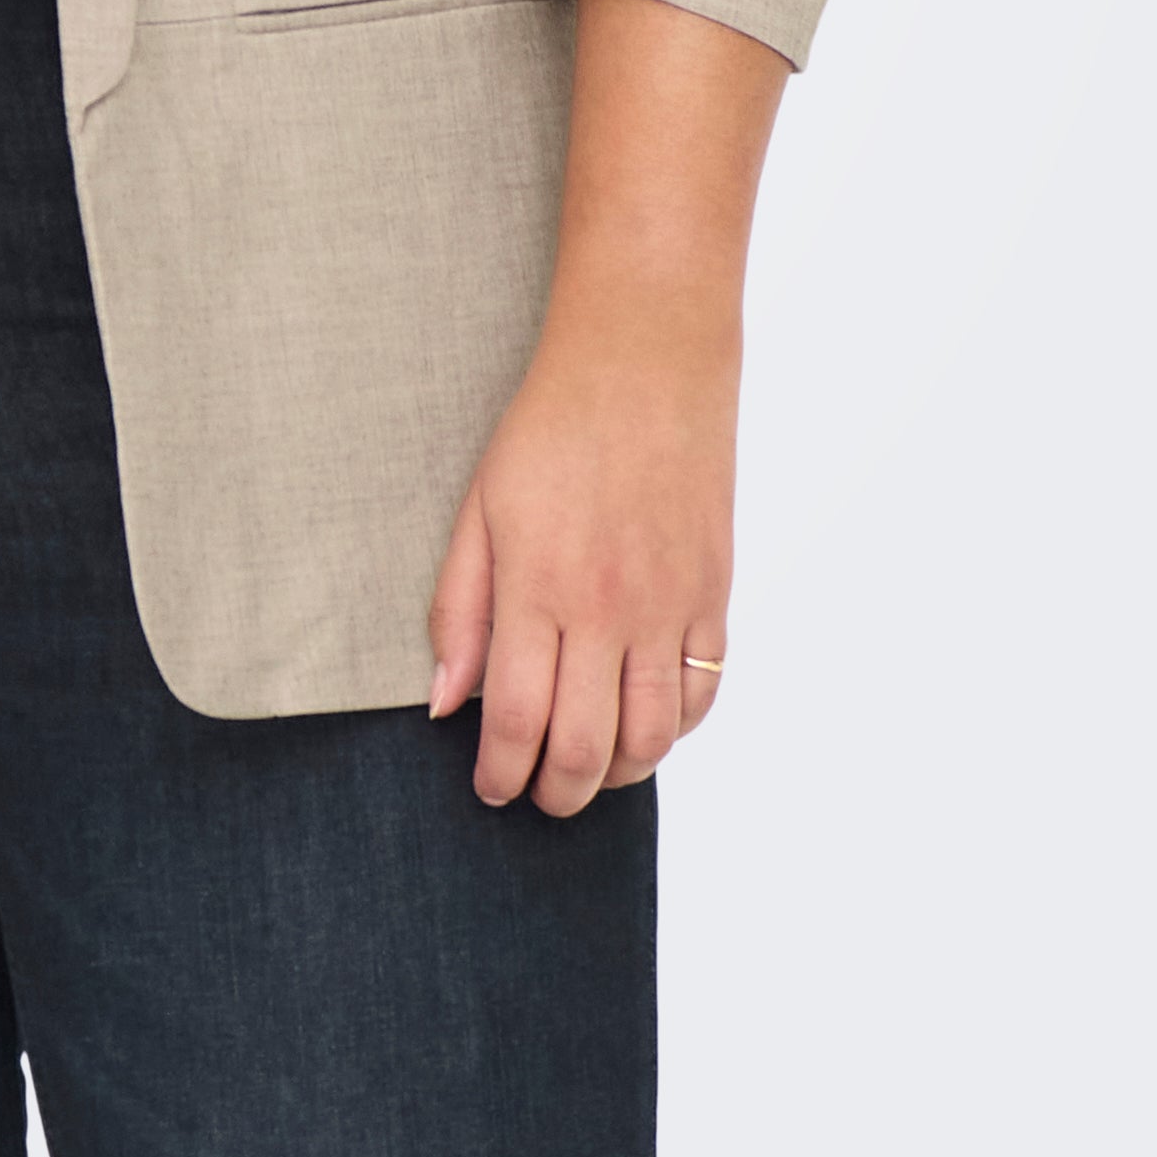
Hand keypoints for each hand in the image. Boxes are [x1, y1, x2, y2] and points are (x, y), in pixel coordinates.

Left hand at [424, 324, 734, 813]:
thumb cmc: (549, 429)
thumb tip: (443, 705)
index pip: (516, 720)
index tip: (489, 788)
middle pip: (586, 749)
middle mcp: (607, 608)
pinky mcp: (713, 595)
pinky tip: (643, 727)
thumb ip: (458, 611)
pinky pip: (701, 695)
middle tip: (536, 795)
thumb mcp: (479, 509)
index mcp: (538, 586)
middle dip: (556, 794)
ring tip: (588, 770)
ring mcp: (669, 606)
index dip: (500, 773)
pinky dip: (672, 731)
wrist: (645, 361)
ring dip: (616, 774)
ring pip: (650, 738)